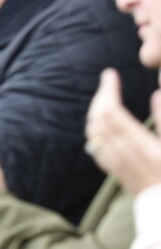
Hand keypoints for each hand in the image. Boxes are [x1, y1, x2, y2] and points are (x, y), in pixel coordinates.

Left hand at [86, 69, 160, 193]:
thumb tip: (157, 93)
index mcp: (139, 146)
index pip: (111, 111)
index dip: (108, 90)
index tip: (110, 74)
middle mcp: (122, 155)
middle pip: (98, 120)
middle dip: (100, 97)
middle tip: (108, 82)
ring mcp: (117, 165)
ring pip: (94, 133)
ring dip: (96, 112)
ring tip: (105, 99)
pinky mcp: (117, 174)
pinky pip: (96, 148)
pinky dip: (95, 129)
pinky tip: (101, 126)